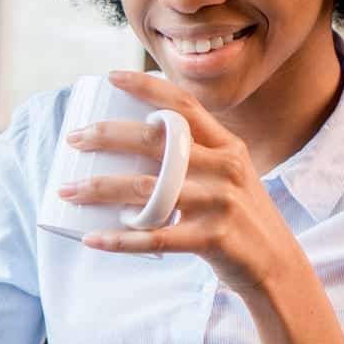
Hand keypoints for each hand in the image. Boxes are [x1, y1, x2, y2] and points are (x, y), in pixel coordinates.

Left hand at [56, 70, 303, 295]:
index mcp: (227, 145)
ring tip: (67, 191)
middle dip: (106, 136)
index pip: (184, 104)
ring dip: (99, 188)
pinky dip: (119, 240)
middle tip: (73, 140)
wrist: (276, 266)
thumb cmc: (237, 217)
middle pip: (156, 141)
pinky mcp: (213, 239)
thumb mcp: (228, 176)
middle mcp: (225, 167)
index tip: (110, 77)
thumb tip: (131, 143)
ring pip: (147, 189)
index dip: (146, 87)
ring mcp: (220, 202)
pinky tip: (92, 238)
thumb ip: (194, 157)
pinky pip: (156, 237)